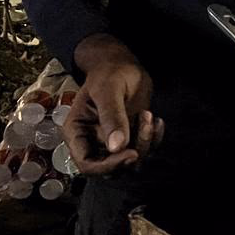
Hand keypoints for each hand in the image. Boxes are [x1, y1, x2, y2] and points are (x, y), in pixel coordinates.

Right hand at [64, 34, 163, 175]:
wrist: (122, 66)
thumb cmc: (108, 74)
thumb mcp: (107, 90)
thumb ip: (111, 116)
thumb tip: (116, 146)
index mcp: (77, 133)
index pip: (87, 165)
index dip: (107, 166)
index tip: (130, 153)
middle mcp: (93, 142)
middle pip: (111, 168)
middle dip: (133, 151)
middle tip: (145, 123)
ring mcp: (113, 142)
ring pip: (131, 162)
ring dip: (145, 142)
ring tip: (148, 114)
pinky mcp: (131, 138)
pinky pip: (145, 150)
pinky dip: (155, 139)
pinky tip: (157, 120)